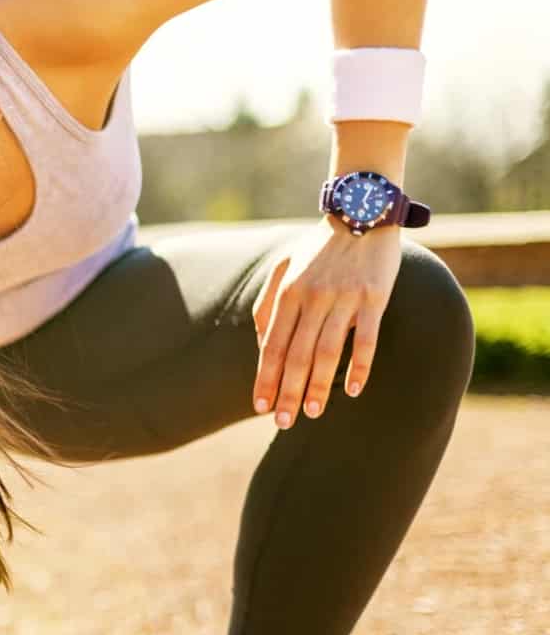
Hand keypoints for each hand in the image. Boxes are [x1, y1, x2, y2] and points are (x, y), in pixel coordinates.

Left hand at [250, 217, 402, 426]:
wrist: (362, 212)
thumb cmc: (318, 248)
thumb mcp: (283, 268)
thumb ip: (268, 305)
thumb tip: (263, 345)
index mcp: (288, 292)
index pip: (272, 346)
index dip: (265, 378)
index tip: (259, 406)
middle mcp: (313, 297)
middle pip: (297, 355)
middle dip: (288, 392)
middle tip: (283, 422)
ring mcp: (344, 298)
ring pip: (327, 352)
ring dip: (319, 387)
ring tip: (312, 413)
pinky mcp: (374, 298)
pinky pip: (366, 339)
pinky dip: (358, 367)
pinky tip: (351, 390)